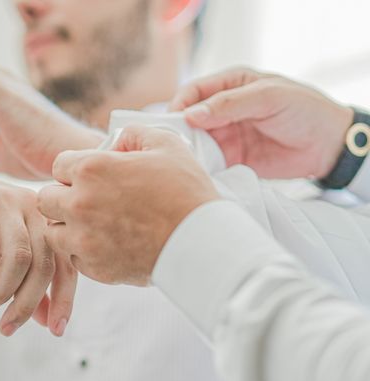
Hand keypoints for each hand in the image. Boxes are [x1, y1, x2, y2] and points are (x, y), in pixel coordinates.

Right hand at [0, 163, 76, 336]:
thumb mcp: (2, 261)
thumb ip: (27, 287)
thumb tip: (48, 321)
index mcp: (46, 221)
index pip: (66, 265)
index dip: (64, 300)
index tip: (56, 330)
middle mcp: (32, 206)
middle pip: (43, 263)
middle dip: (26, 303)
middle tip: (6, 326)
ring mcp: (3, 197)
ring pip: (18, 254)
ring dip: (2, 290)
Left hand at [38, 125, 219, 285]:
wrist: (201, 242)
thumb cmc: (186, 191)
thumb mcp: (166, 144)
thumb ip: (133, 134)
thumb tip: (117, 141)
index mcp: (91, 169)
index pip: (58, 166)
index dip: (74, 170)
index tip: (90, 177)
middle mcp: (79, 204)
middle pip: (45, 200)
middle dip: (62, 198)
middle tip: (87, 202)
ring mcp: (83, 239)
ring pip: (52, 232)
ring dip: (67, 228)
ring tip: (93, 226)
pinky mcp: (94, 267)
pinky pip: (72, 258)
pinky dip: (84, 253)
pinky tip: (107, 245)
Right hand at [169, 68, 352, 179]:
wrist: (328, 146)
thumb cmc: (305, 110)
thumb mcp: (268, 97)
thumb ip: (230, 104)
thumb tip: (191, 115)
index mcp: (230, 85)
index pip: (194, 92)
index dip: (181, 105)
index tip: (176, 122)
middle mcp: (223, 110)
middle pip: (189, 119)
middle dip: (181, 131)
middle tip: (175, 145)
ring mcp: (226, 135)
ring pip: (196, 142)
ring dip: (189, 151)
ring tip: (185, 161)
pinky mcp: (231, 159)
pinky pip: (209, 163)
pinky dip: (201, 167)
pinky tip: (197, 172)